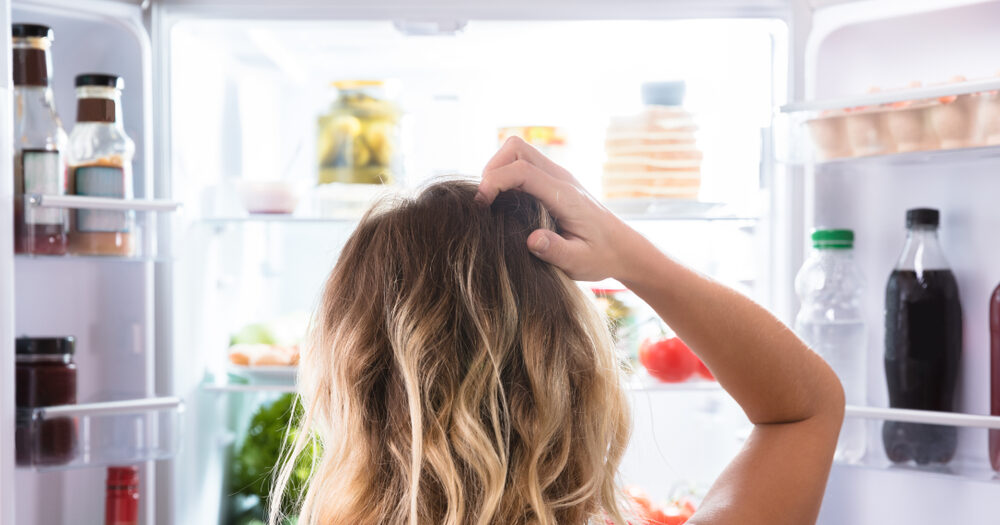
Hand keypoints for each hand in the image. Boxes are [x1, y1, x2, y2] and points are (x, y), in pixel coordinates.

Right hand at [476, 136, 641, 281]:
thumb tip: (532, 239)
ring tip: (490, 201)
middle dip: (492, 168)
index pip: (522, 171)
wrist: (622, 248)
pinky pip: (523, 163)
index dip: (495, 181)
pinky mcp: (553, 180)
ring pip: (518, 151)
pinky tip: (504, 203)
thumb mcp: (579, 262)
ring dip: (498, 169)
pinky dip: (506, 175)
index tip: (481, 205)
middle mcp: (561, 178)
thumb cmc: (601, 257)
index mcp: (565, 195)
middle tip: (484, 201)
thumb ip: (556, 251)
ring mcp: (557, 176)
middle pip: (516, 148)